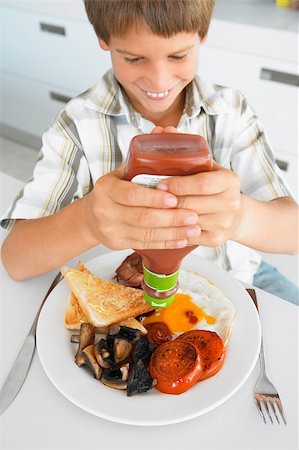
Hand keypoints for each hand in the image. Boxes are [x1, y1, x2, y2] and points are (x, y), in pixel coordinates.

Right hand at [82, 164, 199, 249]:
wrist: (91, 216)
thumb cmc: (114, 189)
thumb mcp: (122, 172)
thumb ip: (142, 157)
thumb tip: (165, 131)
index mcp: (106, 187)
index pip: (130, 194)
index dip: (153, 198)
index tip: (174, 198)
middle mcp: (104, 210)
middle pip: (141, 217)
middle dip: (170, 218)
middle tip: (193, 215)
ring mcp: (109, 229)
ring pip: (146, 234)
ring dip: (173, 232)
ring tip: (194, 228)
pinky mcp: (116, 243)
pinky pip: (145, 244)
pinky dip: (166, 242)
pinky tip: (182, 240)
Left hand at [157, 162, 241, 247]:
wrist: (235, 216)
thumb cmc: (216, 189)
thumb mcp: (211, 170)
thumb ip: (194, 161)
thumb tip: (162, 147)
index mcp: (229, 181)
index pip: (201, 183)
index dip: (178, 185)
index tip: (161, 185)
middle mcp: (230, 203)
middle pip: (190, 203)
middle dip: (168, 201)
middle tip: (153, 198)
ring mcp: (224, 223)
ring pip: (187, 220)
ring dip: (168, 216)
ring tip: (155, 209)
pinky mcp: (215, 238)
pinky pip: (187, 235)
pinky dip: (173, 230)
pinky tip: (165, 224)